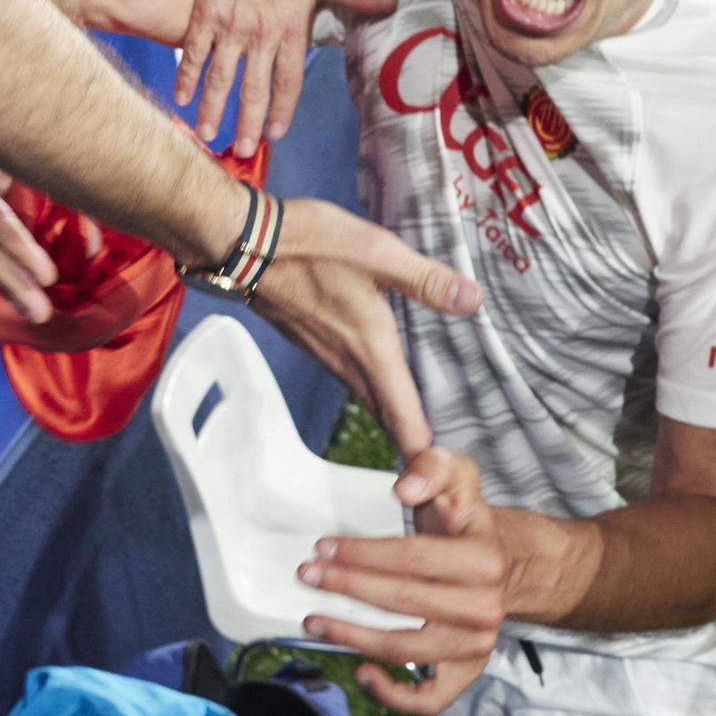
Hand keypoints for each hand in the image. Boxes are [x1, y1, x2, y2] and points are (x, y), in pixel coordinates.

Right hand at [176, 0, 317, 157]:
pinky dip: (185, 78)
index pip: (289, 80)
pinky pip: (193, 54)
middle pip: (253, 88)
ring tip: (209, 136)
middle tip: (244, 150)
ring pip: (220, 77)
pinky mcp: (204, 15)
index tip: (276, 133)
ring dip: (213, 110)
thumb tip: (393, 4)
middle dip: (248, 123)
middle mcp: (260, 33)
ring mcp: (229, 26)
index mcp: (292, 28)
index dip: (282, 109)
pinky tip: (180, 100)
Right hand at [251, 201, 481, 455]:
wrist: (243, 243)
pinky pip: (348, 373)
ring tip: (418, 411)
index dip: (423, 451)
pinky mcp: (310, 338)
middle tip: (441, 448)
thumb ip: (425, 279)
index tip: (443, 472)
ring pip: (366, 394)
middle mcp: (347, 360)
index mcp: (371, 347)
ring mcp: (325, 352)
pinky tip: (379, 365)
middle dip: (411, 435)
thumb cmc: (307, 245)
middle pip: (386, 414)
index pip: (402, 416)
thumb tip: (472, 300)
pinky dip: (370, 382)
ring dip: (391, 409)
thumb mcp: (376, 252)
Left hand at [296, 448, 585, 715]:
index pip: (411, 558)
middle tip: (306, 575)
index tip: (323, 547)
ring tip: (313, 621)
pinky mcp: (467, 670)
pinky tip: (361, 672)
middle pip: (402, 602)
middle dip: (347, 587)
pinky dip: (394, 695)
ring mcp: (476, 644)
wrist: (508, 564)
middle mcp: (483, 607)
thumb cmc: (466, 521)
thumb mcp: (458, 477)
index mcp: (483, 559)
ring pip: (406, 649)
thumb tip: (404, 487)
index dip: (363, 554)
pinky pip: (430, 698)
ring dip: (353, 638)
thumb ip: (432, 467)